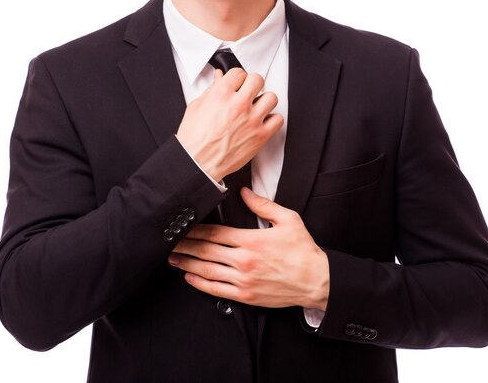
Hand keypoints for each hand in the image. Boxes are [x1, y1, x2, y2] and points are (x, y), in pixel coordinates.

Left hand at [168, 187, 329, 309]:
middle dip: (185, 246)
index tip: (184, 228)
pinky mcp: (246, 295)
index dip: (196, 230)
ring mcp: (243, 280)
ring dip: (187, 264)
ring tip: (173, 259)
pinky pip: (217, 290)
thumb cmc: (303, 251)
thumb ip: (263, 205)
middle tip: (170, 243)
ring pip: (207, 271)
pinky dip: (201, 284)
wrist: (317, 281)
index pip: (215, 233)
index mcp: (251, 240)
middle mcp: (244, 261)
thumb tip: (244, 192)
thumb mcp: (288, 220)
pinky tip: (190, 278)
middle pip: (206, 251)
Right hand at [176, 69, 283, 181]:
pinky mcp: (260, 136)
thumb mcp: (197, 107)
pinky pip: (278, 120)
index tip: (237, 84)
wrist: (197, 162)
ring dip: (264, 101)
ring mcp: (252, 120)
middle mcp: (239, 105)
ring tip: (256, 108)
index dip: (237, 78)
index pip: (239, 72)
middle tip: (247, 93)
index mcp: (221, 95)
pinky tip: (262, 122)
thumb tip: (219, 78)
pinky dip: (272, 119)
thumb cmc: (194, 139)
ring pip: (271, 98)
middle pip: (257, 80)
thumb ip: (211, 90)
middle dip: (252, 85)